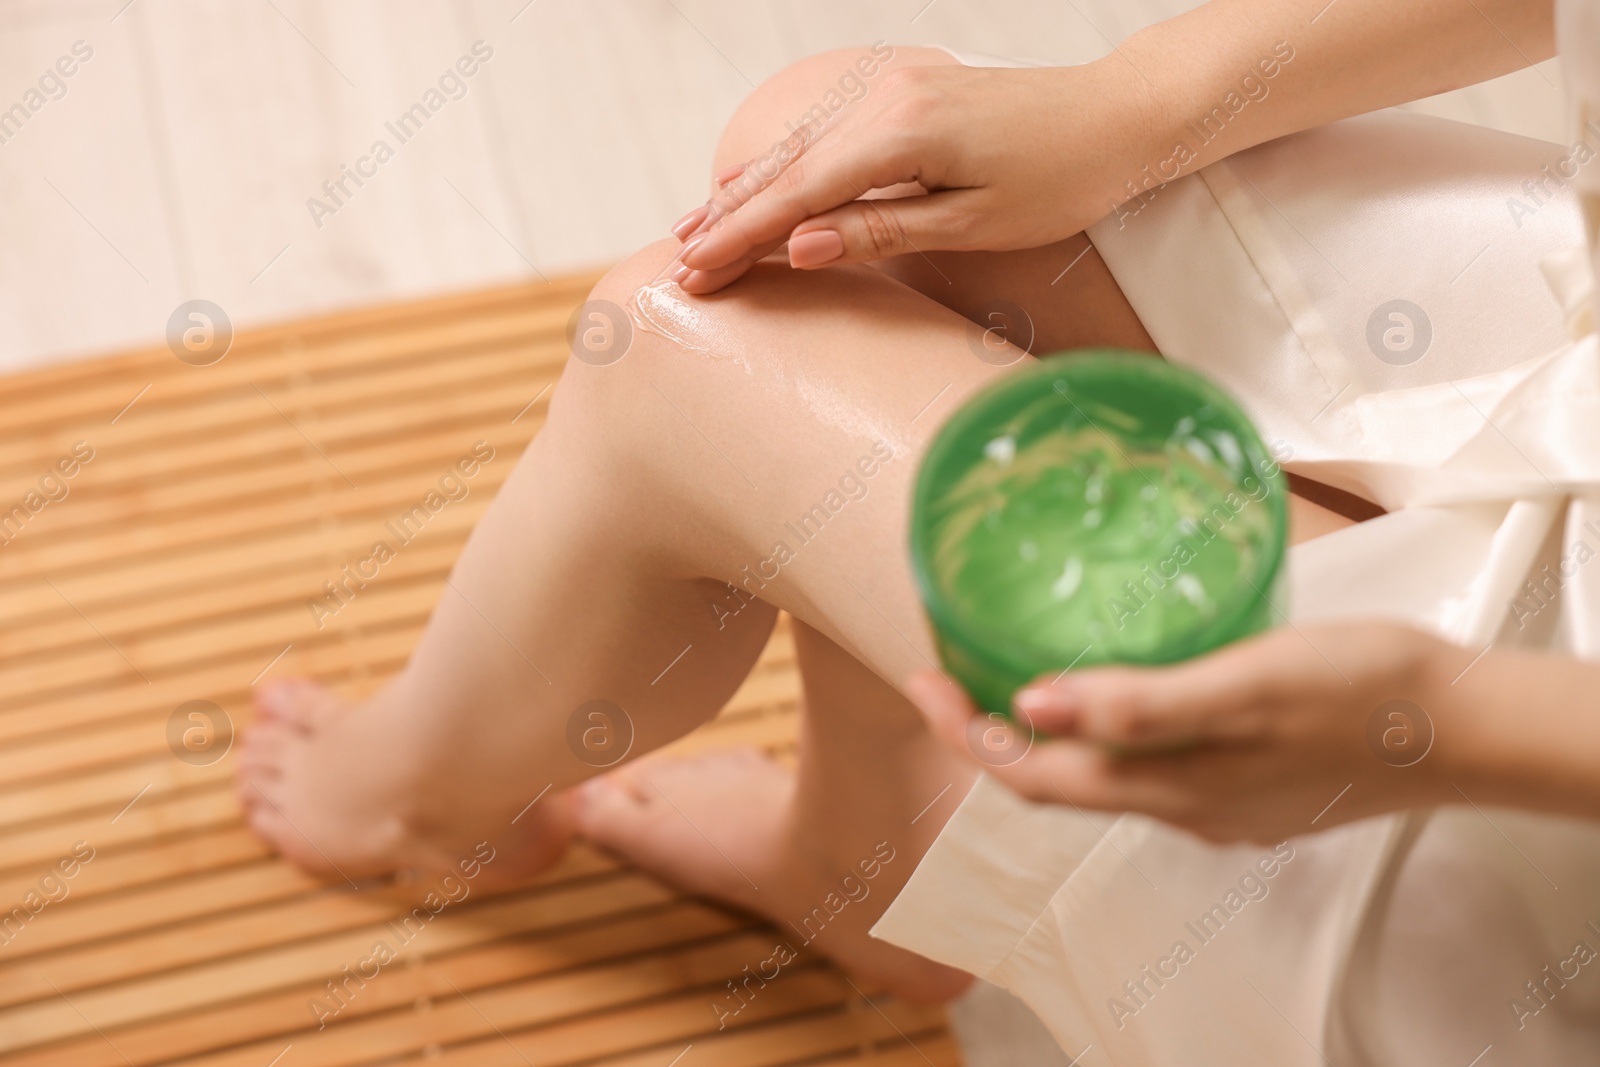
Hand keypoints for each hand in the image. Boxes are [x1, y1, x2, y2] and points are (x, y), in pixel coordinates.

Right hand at [668, 59, 1158, 293]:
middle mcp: (888, 99)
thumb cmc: (1063, 178)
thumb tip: (801, 248)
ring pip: (799, 144)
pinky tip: (757, 184)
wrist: (1120, 114)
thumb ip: (884, 232)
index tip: (698, 272)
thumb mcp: (976, 223)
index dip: (743, 236)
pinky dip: (785, 164)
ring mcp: (894, 89)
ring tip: (694, 229)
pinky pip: (827, 132)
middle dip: (729, 218)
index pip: (800, 193)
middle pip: (787, 166)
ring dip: (745, 189)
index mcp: (904, 133)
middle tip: (681, 267)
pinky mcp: (906, 92)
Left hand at [907, 621, 1457, 843]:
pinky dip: (1104, 732)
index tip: (920, 677)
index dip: (967, 735)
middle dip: (990, 734)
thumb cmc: (1357, 691)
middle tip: (948, 669)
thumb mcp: (1245, 682)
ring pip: (1100, 778)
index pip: (1030, 777)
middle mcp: (1179, 808)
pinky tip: (1114, 688)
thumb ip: (1142, 704)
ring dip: (1044, 735)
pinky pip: (1148, 767)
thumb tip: (1033, 708)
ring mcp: (1213, 803)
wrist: (1458, 727)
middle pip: (1055, 785)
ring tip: (1011, 669)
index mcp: (1166, 786)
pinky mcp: (1244, 786)